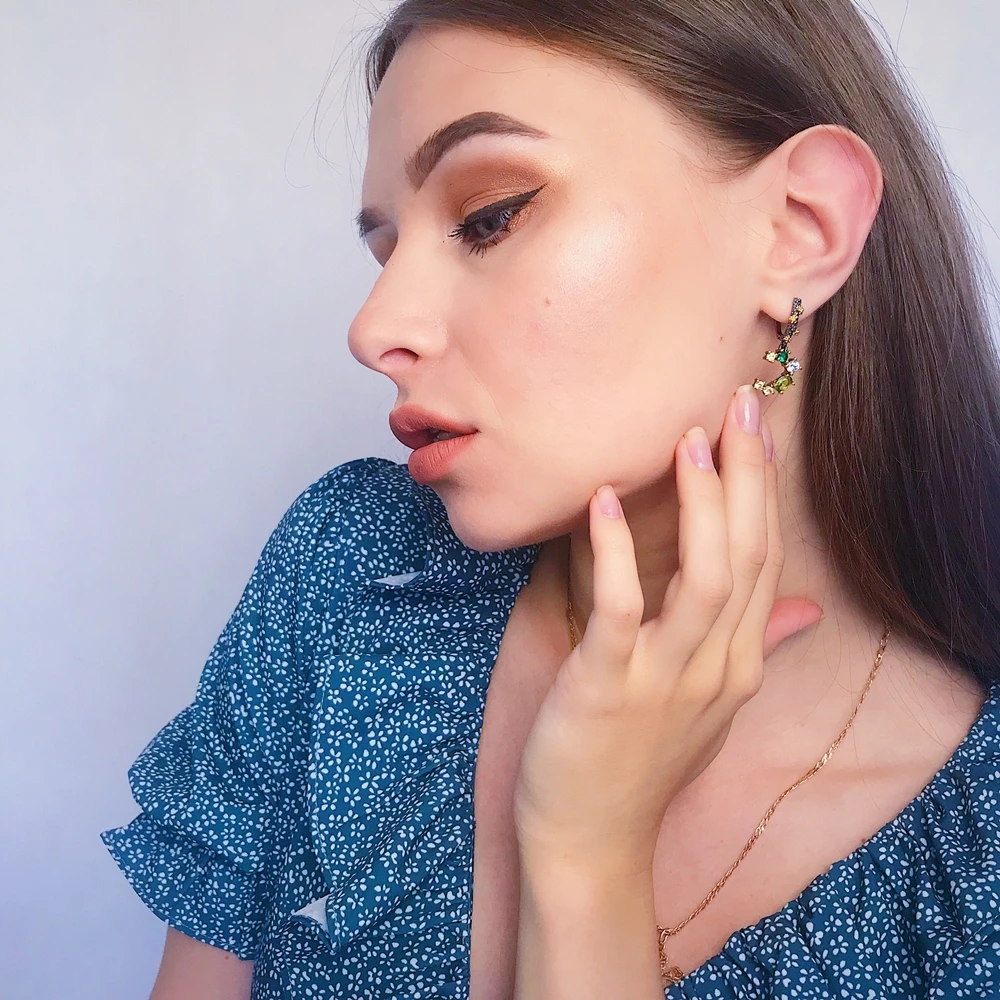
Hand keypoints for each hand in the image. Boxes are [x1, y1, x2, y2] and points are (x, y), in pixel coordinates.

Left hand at [513, 385, 822, 872]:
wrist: (592, 840)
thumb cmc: (641, 762)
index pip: (765, 561)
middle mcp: (715, 666)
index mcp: (737, 663)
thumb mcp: (710, 704)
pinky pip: (623, 610)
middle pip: (749, 557)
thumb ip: (757, 645)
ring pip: (707, 579)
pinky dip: (615, 554)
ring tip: (688, 441)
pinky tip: (599, 504)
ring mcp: (666, 679)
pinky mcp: (609, 688)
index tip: (755, 430)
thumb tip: (805, 607)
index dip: (763, 492)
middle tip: (740, 405)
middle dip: (748, 478)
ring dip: (702, 506)